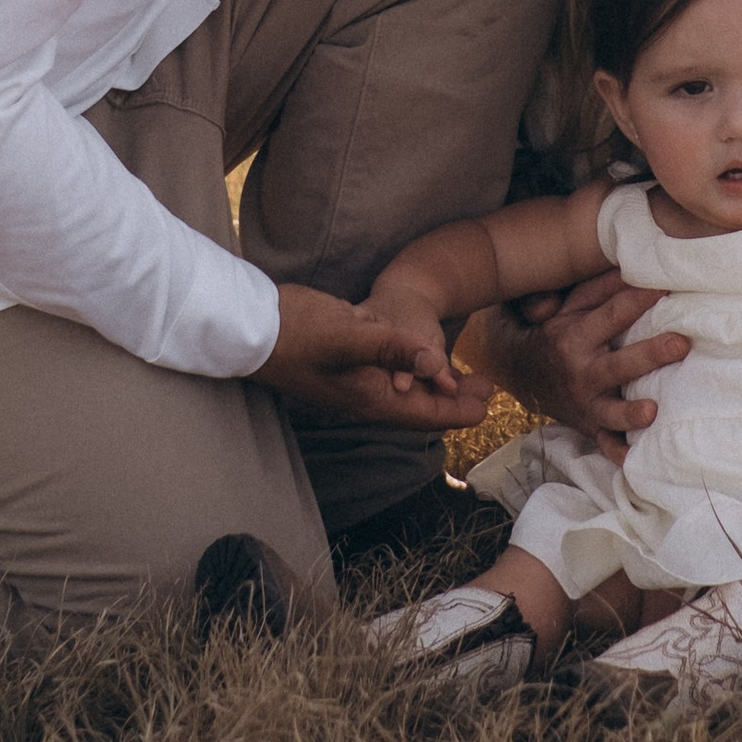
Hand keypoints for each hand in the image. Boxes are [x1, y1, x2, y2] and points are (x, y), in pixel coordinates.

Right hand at [250, 283, 493, 433]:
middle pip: (421, 407)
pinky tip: (419, 360)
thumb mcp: (350, 335)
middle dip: (456, 401)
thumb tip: (437, 364)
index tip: (491, 402)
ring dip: (435, 387)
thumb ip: (393, 349)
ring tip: (464, 377)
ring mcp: (354, 382)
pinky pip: (388, 376)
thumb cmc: (297, 332)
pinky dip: (411, 373)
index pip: (428, 414)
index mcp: (372, 398)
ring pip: (405, 393)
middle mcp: (366, 396)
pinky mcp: (345, 364)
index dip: (462, 410)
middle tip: (488, 388)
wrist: (249, 327)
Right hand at [464, 268, 691, 467]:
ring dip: (631, 412)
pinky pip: (604, 445)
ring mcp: (586, 403)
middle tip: (682, 343)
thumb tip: (634, 264)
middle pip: (619, 364)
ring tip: (652, 410)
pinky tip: (636, 459)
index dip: (640, 299)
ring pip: (611, 411)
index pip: (613, 314)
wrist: (524, 375)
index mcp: (576, 336)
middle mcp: (581, 372)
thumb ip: (599, 289)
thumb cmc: (558, 333)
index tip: (669, 286)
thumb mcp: (569, 307)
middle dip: (650, 354)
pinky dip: (618, 454)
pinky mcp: (591, 426)